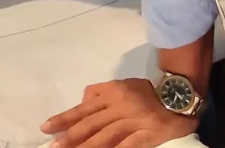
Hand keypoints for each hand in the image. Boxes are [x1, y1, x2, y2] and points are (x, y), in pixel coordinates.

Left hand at [42, 79, 197, 147]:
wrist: (179, 94)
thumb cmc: (146, 91)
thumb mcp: (120, 84)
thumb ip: (99, 92)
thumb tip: (81, 102)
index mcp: (111, 93)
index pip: (83, 109)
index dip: (64, 119)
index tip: (46, 128)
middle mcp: (120, 106)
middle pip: (91, 124)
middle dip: (70, 137)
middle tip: (54, 146)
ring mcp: (135, 121)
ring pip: (106, 136)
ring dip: (88, 147)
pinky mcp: (150, 134)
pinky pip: (130, 145)